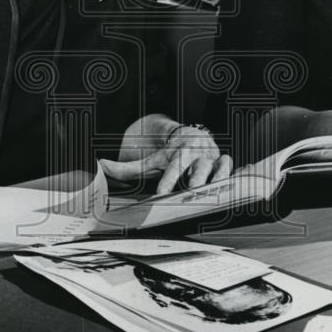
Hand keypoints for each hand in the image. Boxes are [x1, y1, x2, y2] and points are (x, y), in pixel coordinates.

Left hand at [105, 119, 233, 194]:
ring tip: (210, 194)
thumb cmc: (168, 155)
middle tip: (191, 192)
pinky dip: (229, 175)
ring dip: (214, 179)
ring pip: (216, 167)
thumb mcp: (149, 161)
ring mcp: (211, 157)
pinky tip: (226, 188)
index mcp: (177, 152)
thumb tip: (101, 167)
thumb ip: (126, 168)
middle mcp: (195, 153)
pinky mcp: (223, 160)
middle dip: (195, 178)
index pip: (172, 167)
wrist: (191, 136)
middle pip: (197, 167)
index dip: (168, 180)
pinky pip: (230, 166)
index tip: (161, 193)